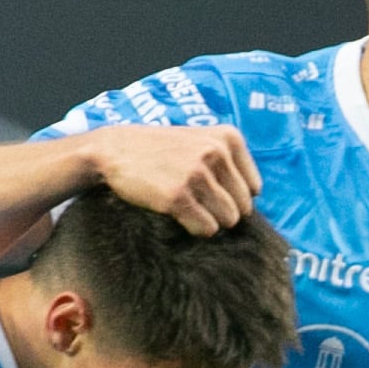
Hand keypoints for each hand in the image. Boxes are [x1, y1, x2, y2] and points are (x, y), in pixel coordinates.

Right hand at [84, 124, 258, 234]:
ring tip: (188, 208)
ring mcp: (197, 174)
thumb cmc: (160, 149)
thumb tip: (254, 200)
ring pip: (228, 220)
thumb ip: (228, 160)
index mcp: (228, 138)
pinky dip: (195, 229)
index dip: (233, 197)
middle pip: (243, 207)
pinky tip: (179, 215)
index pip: (254, 187)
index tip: (212, 193)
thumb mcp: (200, 139)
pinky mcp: (178, 196)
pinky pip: (206, 229)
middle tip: (197, 204)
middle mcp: (216, 153)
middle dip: (223, 212)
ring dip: (209, 221)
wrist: (115, 149)